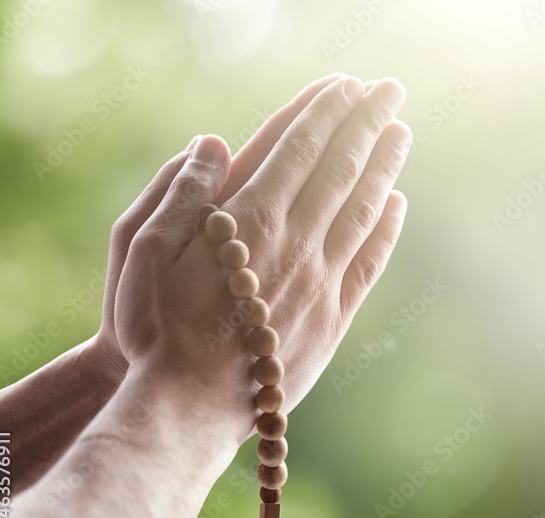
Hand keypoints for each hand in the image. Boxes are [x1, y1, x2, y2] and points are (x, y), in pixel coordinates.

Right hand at [113, 76, 410, 446]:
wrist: (189, 407)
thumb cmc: (154, 329)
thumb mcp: (142, 250)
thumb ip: (182, 192)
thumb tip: (214, 143)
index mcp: (249, 221)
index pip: (298, 149)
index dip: (325, 111)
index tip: (347, 84)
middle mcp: (295, 245)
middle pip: (340, 170)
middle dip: (366, 123)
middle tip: (390, 90)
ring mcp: (320, 283)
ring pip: (362, 210)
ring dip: (384, 166)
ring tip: (401, 133)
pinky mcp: (332, 319)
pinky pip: (368, 264)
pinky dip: (385, 229)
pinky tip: (396, 205)